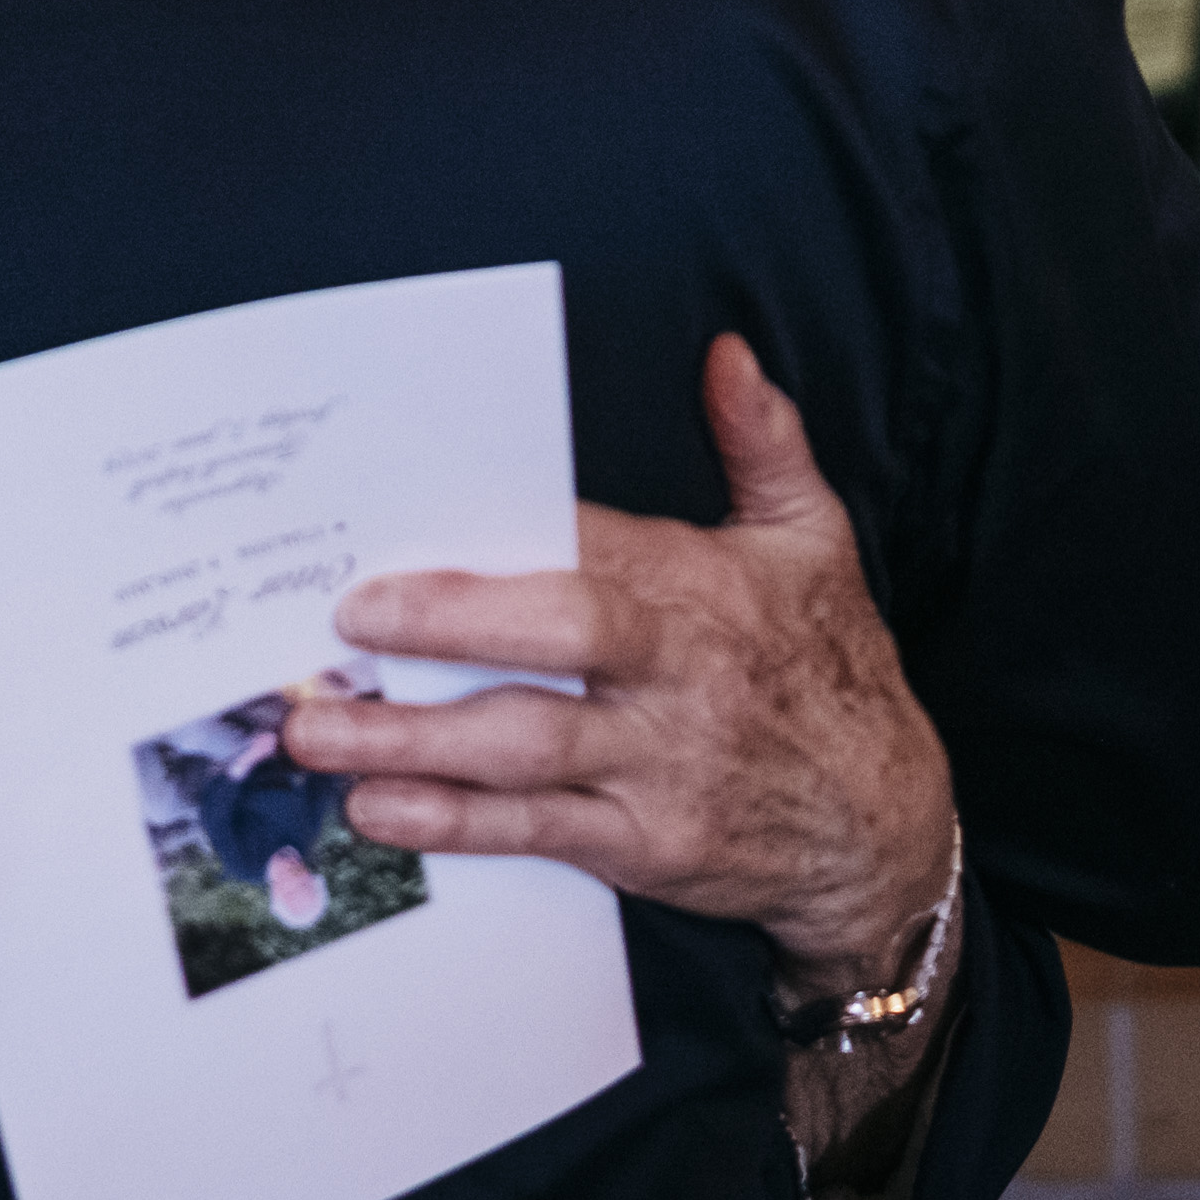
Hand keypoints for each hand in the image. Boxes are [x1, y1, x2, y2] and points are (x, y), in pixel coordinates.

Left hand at [283, 338, 955, 990]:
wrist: (882, 824)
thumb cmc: (832, 666)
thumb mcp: (815, 540)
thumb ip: (765, 442)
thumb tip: (726, 353)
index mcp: (705, 588)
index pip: (594, 551)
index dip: (502, 547)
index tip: (405, 536)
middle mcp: (678, 676)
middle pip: (557, 641)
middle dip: (445, 628)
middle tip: (345, 620)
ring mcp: (658, 766)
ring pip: (522, 746)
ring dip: (412, 740)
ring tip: (318, 727)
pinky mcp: (642, 846)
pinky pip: (534, 832)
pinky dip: (452, 824)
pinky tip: (378, 808)